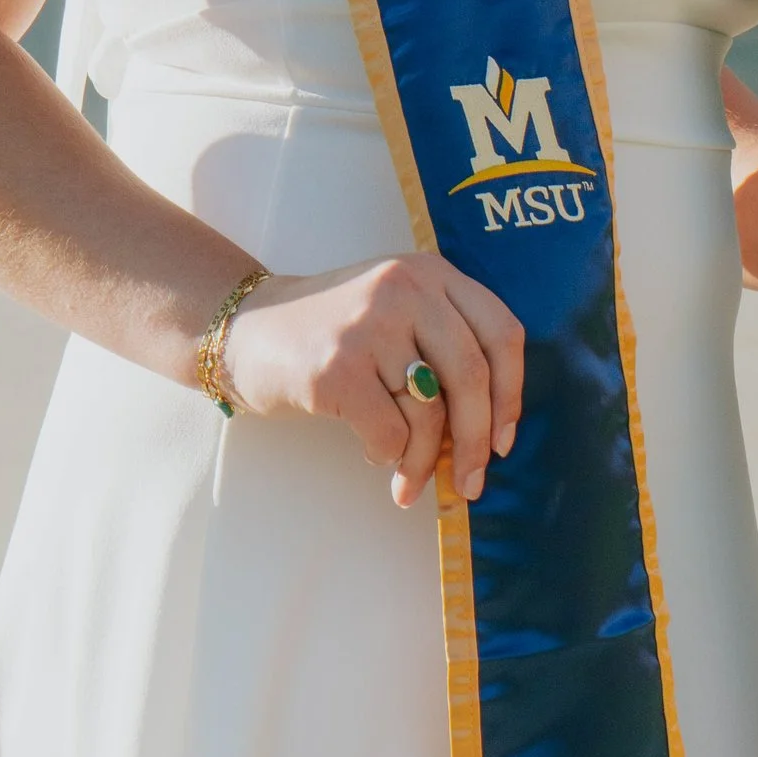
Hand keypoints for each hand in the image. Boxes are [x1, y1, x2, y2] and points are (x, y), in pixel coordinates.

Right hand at [222, 253, 526, 508]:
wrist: (247, 328)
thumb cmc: (332, 331)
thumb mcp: (395, 309)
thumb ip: (442, 344)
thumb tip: (489, 433)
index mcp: (430, 272)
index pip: (501, 332)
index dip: (511, 393)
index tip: (503, 439)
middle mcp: (405, 288)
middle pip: (471, 376)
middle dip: (476, 442)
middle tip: (471, 483)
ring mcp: (369, 326)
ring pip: (429, 414)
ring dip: (424, 464)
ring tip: (408, 484)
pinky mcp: (336, 368)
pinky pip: (389, 434)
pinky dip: (387, 456)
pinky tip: (371, 452)